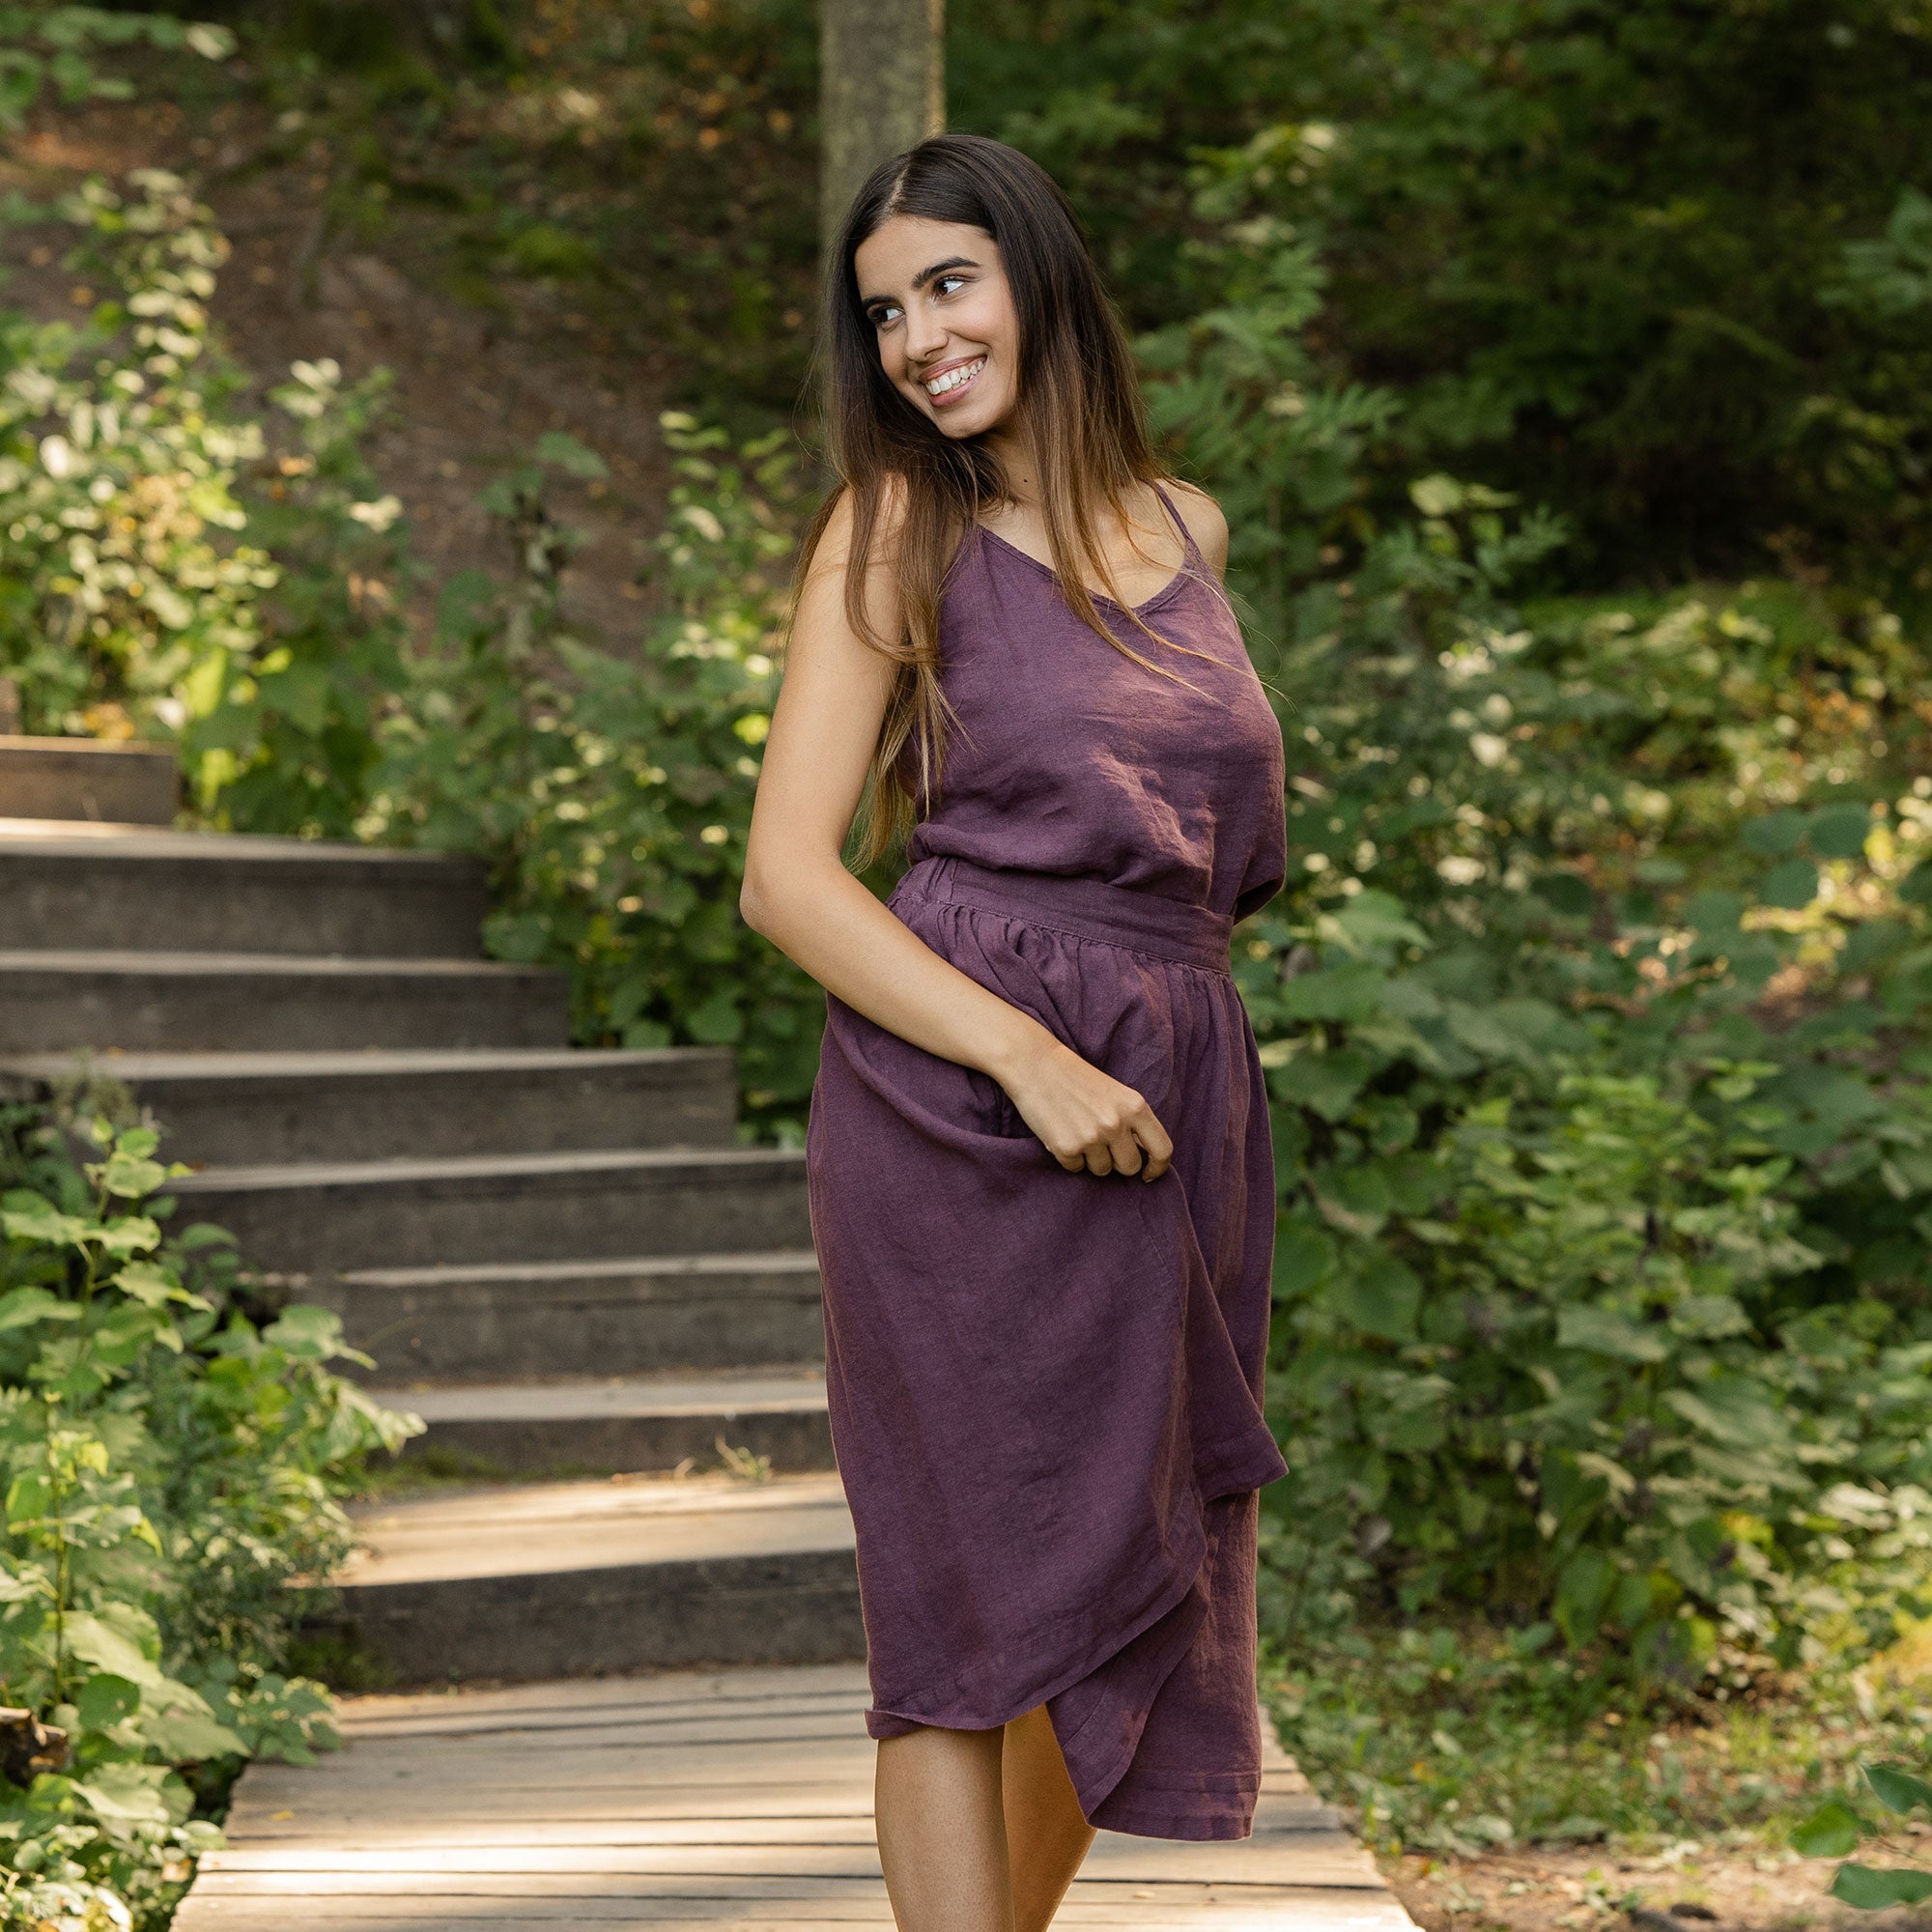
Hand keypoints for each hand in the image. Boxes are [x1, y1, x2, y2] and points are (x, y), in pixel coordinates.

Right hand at [997, 1038, 1173, 1180]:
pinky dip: (1068, 1157)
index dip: (1157, 1168)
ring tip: (1077, 1132)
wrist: (1034, 1063)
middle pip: (1130, 1166)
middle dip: (1117, 1162)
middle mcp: (1117, 1124)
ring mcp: (1092, 1137)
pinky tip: (1061, 1133)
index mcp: (1135, 1106)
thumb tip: (1142, 1156)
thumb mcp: (1115, 1094)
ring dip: (1091, 1159)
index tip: (1148, 1174)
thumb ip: (1132, 1122)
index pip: (1162, 1149)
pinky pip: (1075, 1168)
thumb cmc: (1075, 1077)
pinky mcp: (1067, 1148)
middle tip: (1100, 1144)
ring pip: (1102, 1170)